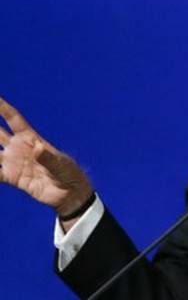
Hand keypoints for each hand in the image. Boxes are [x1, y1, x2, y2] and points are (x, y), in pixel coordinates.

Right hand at [0, 96, 92, 217]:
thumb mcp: (60, 164)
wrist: (68, 193)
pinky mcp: (11, 178)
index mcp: (31, 138)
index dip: (2, 108)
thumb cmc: (68, 173)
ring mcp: (13, 162)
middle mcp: (18, 148)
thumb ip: (47, 157)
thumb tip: (37, 149)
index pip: (13, 119)